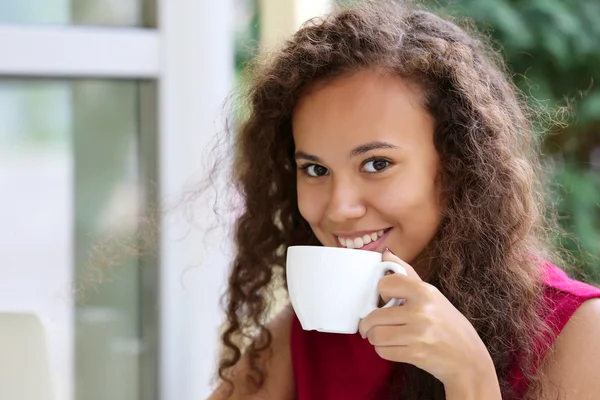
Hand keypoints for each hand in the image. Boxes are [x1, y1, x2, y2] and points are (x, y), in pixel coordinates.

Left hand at [358, 249, 498, 393]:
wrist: (469, 358)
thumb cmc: (448, 323)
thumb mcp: (432, 294)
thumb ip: (407, 273)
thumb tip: (385, 252)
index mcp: (425, 292)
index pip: (385, 284)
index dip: (380, 293)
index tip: (384, 300)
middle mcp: (421, 311)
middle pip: (374, 316)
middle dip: (369, 323)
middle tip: (372, 325)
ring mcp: (418, 334)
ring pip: (376, 335)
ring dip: (375, 338)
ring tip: (383, 336)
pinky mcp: (416, 354)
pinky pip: (383, 351)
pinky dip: (383, 350)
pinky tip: (393, 346)